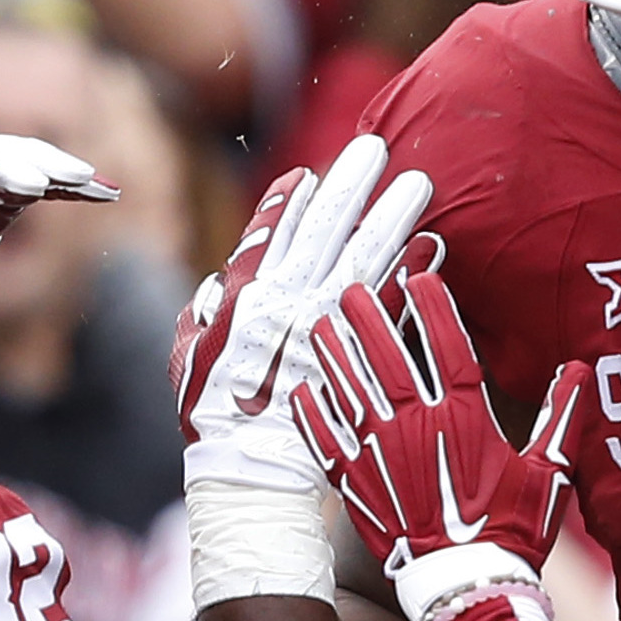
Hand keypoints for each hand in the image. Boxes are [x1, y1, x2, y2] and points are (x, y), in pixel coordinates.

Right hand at [173, 135, 431, 496]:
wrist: (250, 471)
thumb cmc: (214, 418)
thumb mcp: (189, 359)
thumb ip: (204, 316)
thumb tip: (218, 287)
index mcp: (243, 297)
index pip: (269, 234)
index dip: (289, 201)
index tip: (309, 175)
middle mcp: (285, 302)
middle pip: (324, 229)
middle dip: (350, 184)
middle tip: (376, 149)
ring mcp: (324, 325)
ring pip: (364, 256)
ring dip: (392, 215)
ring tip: (418, 183)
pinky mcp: (355, 353)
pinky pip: (389, 307)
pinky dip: (411, 275)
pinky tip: (432, 248)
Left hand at [294, 272, 585, 620]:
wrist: (467, 588)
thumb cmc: (513, 531)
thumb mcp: (550, 474)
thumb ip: (562, 417)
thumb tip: (578, 369)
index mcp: (465, 419)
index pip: (447, 348)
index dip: (433, 307)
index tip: (420, 275)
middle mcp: (417, 428)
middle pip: (387, 359)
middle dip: (370, 318)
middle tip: (354, 288)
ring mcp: (381, 456)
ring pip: (350, 391)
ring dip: (335, 355)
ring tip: (321, 323)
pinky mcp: (357, 486)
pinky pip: (326, 443)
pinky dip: (312, 416)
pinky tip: (302, 391)